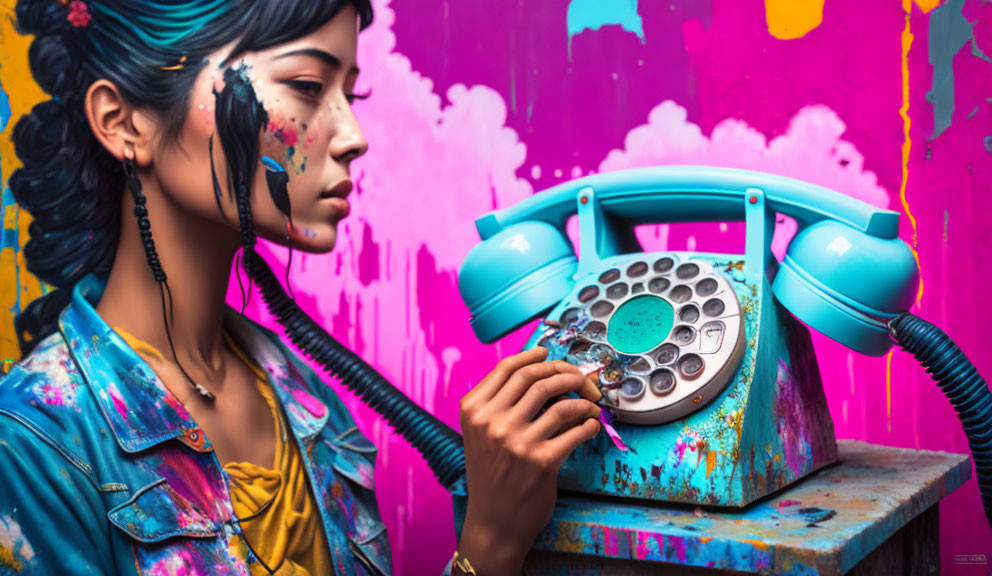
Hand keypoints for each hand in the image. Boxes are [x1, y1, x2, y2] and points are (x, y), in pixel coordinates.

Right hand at [457, 347, 601, 574]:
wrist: (494, 523)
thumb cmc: (491, 476)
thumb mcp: (481, 434)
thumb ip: (500, 404)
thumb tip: (540, 372)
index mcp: (475, 410)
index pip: (508, 368)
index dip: (533, 356)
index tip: (549, 354)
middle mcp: (492, 422)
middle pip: (537, 377)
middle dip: (566, 372)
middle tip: (581, 380)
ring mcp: (517, 441)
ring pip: (561, 401)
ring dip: (583, 399)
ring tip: (590, 405)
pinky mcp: (542, 461)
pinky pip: (576, 429)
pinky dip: (590, 424)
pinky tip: (591, 427)